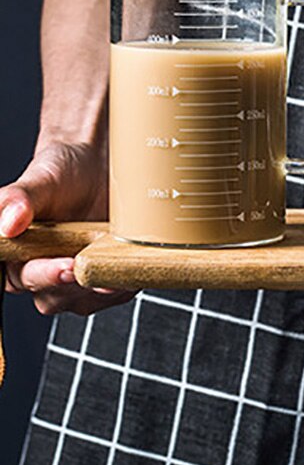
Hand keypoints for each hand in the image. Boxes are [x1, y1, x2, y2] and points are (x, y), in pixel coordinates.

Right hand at [1, 140, 136, 315]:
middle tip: (97, 266)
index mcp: (15, 254)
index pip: (21, 278)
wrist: (98, 165)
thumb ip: (16, 200)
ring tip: (117, 261)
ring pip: (86, 299)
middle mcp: (43, 271)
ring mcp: (76, 279)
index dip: (44, 277)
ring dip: (103, 285)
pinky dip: (124, 282)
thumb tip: (8, 224)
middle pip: (54, 296)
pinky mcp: (105, 278)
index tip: (66, 267)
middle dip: (77, 285)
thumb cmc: (62, 172)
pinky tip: (129, 264)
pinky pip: (115, 293)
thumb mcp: (39, 180)